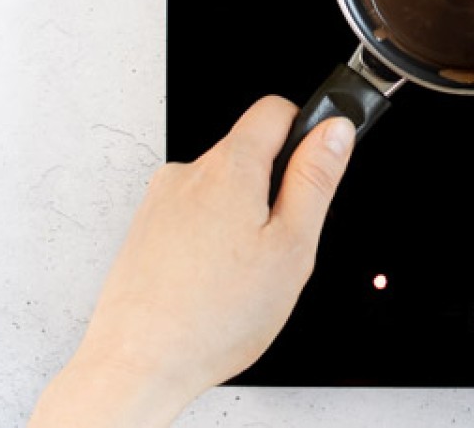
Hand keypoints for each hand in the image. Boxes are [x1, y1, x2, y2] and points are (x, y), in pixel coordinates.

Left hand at [29, 96, 355, 426]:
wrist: (138, 363)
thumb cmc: (213, 316)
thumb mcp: (292, 247)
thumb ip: (315, 179)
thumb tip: (335, 131)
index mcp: (229, 168)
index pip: (275, 110)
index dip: (305, 128)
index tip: (316, 161)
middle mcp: (187, 174)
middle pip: (248, 152)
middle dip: (273, 188)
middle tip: (280, 243)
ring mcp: (161, 201)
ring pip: (221, 188)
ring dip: (240, 216)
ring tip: (242, 273)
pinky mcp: (145, 229)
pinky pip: (192, 215)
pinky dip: (210, 239)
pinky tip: (214, 281)